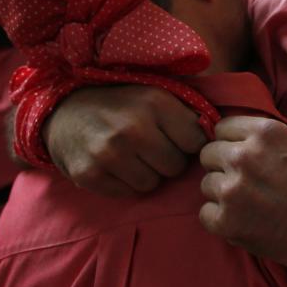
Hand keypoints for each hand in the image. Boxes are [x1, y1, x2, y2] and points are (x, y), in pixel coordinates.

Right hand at [44, 85, 205, 195]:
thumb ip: (186, 111)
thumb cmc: (120, 102)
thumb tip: (222, 131)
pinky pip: (128, 193)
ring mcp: (109, 153)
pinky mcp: (90, 174)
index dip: (187, 142)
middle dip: (167, 160)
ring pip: (153, 183)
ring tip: (132, 155)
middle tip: (150, 147)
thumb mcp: (154, 93)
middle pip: (176, 167)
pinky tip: (115, 165)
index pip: (197, 141)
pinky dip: (125, 183)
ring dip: (147, 173)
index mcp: (154, 102)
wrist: (64, 110)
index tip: (173, 137)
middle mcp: (133, 127)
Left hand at [199, 116, 286, 270]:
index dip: (232, 141)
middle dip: (224, 165)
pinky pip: (205, 212)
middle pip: (209, 153)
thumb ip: (264, 135)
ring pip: (206, 183)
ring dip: (222, 192)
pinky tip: (242, 219)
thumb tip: (233, 132)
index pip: (222, 127)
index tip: (243, 154)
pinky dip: (220, 218)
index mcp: (264, 133)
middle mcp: (244, 156)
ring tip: (247, 202)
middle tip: (246, 181)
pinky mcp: (225, 221)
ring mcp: (232, 190)